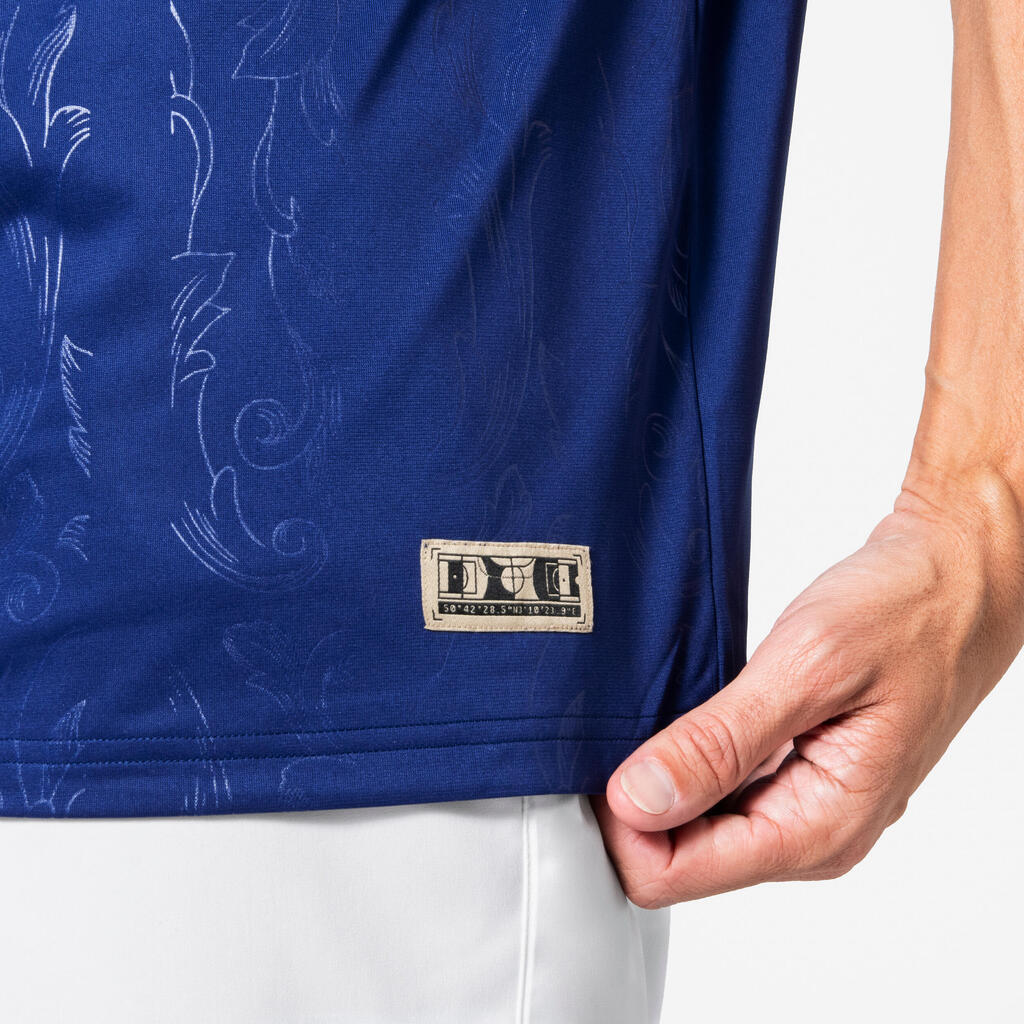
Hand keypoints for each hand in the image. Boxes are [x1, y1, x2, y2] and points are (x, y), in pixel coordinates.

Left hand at [594, 483, 1023, 906]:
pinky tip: (688, 713)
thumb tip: (640, 799)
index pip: (674, 874)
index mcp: (818, 827)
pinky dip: (689, 756)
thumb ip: (721, 743)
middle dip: (638, 800)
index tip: (607, 756)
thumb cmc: (905, 613)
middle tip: (626, 723)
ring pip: (695, 824)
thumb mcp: (806, 669)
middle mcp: (811, 832)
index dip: (625, 822)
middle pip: (678, 856)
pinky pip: (719, 788)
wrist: (956, 578)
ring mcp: (803, 804)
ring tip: (661, 711)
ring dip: (663, 776)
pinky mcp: (795, 773)